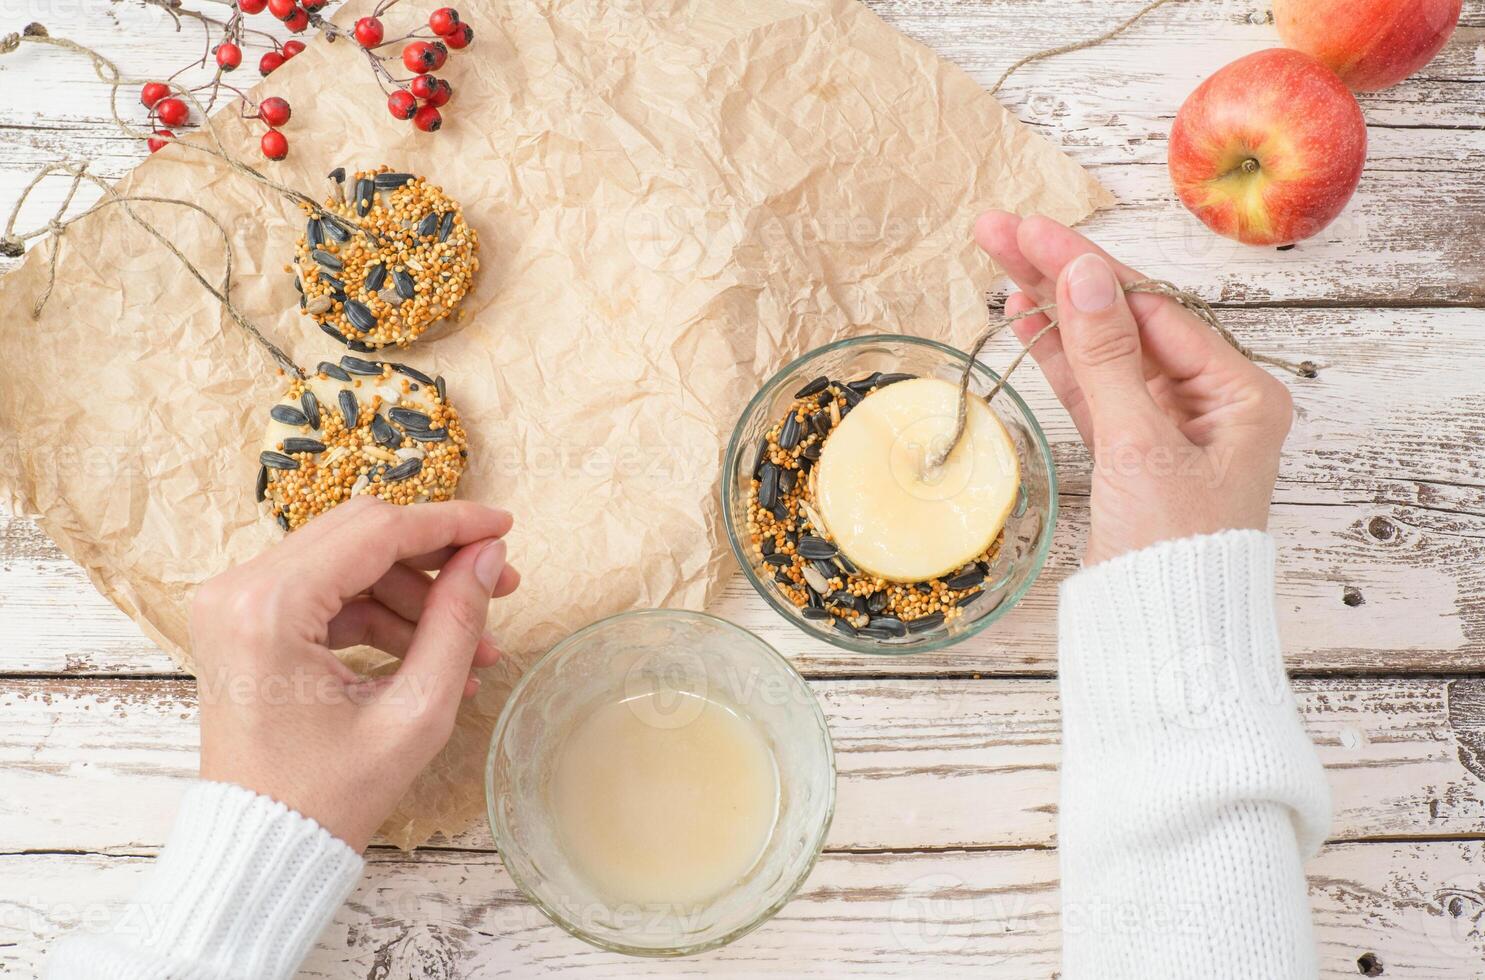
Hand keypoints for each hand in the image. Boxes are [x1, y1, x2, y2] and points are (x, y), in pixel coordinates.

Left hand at [190, 496, 519, 850]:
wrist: (261, 848)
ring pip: (348, 561)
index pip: (377, 531)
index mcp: (269, 608)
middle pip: (360, 534)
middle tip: (498, 581)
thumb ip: (456, 623)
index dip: (450, 524)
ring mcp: (236, 603)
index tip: (503, 526)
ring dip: (415, 593)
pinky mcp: (244, 620)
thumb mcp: (414, 713)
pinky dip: (381, 613)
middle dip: (436, 556)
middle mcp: (239, 590)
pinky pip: (326, 592)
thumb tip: (488, 555)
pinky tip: (431, 653)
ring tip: (475, 641)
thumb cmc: (326, 796)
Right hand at [975, 212, 1293, 565]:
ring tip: (999, 259)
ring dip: (1051, 308)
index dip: (1087, 267)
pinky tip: (1024, 316)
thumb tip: (1084, 274)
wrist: (1162, 638)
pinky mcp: (1131, 452)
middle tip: (1000, 229)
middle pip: (1123, 320)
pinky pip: (1091, 389)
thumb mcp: (1138, 445)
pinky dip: (1057, 357)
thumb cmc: (1173, 550)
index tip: (1033, 230)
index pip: (1150, 308)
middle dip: (1061, 275)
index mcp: (1238, 391)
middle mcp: (1208, 399)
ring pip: (1100, 350)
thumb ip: (1106, 356)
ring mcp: (1167, 424)